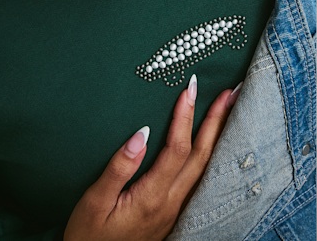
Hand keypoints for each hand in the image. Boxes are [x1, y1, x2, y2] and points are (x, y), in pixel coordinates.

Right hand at [63, 76, 238, 240]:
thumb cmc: (88, 235)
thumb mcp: (94, 203)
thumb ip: (118, 168)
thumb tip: (141, 133)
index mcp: (153, 196)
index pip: (177, 149)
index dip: (185, 117)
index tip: (190, 89)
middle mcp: (172, 201)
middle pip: (202, 155)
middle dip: (216, 120)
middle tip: (229, 91)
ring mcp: (177, 208)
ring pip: (206, 166)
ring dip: (218, 135)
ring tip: (228, 109)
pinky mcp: (175, 212)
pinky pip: (200, 176)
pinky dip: (211, 153)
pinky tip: (213, 143)